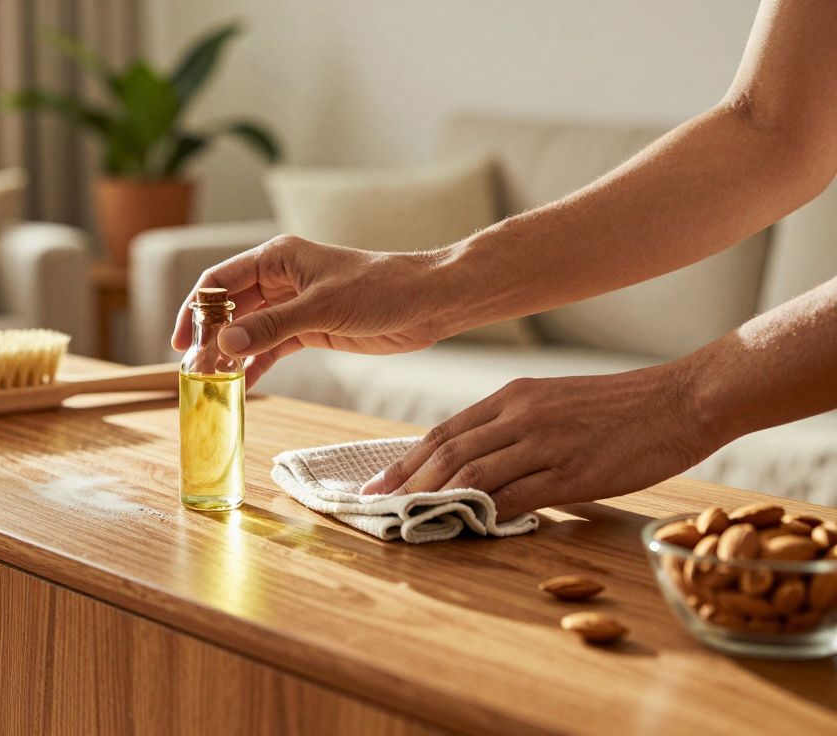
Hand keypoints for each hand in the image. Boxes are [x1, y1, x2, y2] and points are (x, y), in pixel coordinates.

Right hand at [170, 235, 445, 385]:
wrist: (427, 302)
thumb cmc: (380, 289)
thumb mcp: (322, 308)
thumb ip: (273, 326)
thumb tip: (225, 340)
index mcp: (276, 258)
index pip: (219, 282)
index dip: (195, 310)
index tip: (181, 341)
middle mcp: (279, 279)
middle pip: (229, 308)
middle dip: (209, 337)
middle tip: (194, 371)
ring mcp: (294, 305)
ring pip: (248, 330)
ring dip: (230, 353)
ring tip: (211, 381)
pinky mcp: (311, 329)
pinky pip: (272, 347)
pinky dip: (255, 364)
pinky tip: (241, 384)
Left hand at [358, 364, 723, 519]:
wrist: (682, 399)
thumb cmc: (621, 406)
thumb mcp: (556, 404)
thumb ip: (515, 429)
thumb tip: (478, 465)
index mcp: (514, 397)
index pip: (445, 432)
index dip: (407, 460)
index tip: (378, 483)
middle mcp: (521, 416)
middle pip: (447, 452)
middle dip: (405, 482)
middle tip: (375, 506)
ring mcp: (545, 443)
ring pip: (473, 474)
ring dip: (435, 501)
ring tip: (407, 521)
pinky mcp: (573, 472)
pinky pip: (517, 497)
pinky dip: (485, 514)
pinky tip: (463, 529)